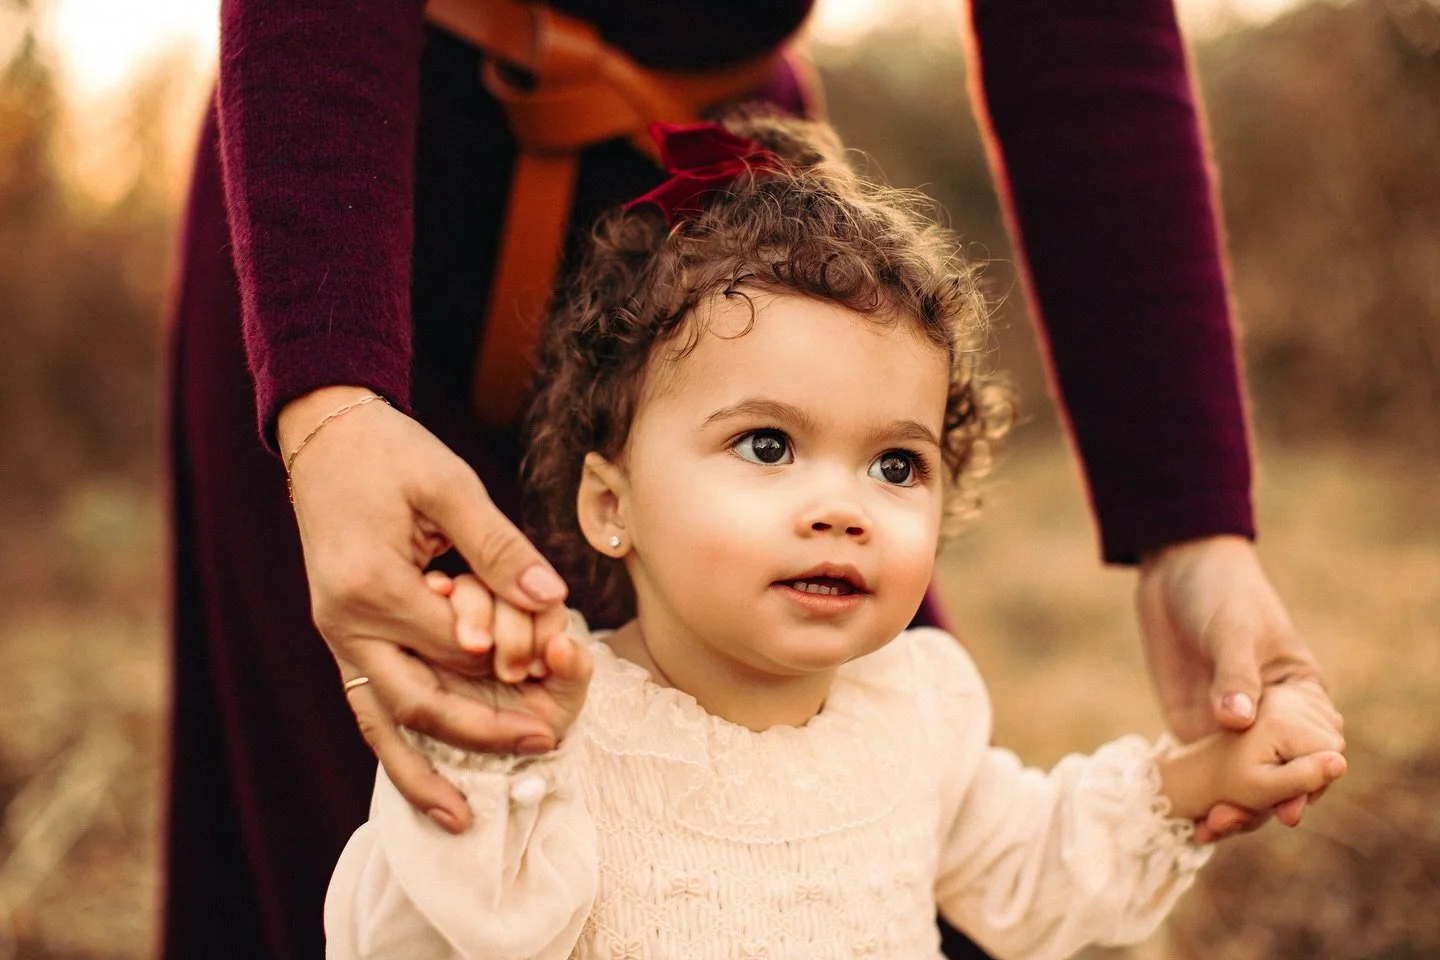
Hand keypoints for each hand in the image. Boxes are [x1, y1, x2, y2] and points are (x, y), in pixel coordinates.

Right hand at [280, 385, 571, 833]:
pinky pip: (369, 705)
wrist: (324, 436)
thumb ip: (498, 545)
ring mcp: (337, 635)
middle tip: (545, 744)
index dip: (509, 657)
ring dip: (423, 772)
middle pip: (417, 703)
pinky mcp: (343, 637)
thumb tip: (551, 595)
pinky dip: (397, 747)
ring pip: (381, 723)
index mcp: (369, 584)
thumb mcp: (449, 485)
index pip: (453, 644)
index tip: (561, 661)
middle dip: (481, 731)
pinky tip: (426, 780)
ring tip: (464, 819)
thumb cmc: (390, 453)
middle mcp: (344, 623)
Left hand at [1135, 535, 1338, 839]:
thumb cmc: (1222, 591)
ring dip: (1228, 806)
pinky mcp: (1193, 725)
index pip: (1313, 748)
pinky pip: (1201, 768)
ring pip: (1238, 780)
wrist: (1176, 571)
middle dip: (1261, 803)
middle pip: (1275, 773)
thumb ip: (1234, 675)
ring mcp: (1230, 726)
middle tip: (1234, 821)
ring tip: (1208, 829)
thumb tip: (1237, 722)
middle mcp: (1271, 718)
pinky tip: (1183, 817)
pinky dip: (1196, 793)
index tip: (1290, 804)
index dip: (1305, 779)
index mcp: (1300, 693)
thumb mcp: (1233, 628)